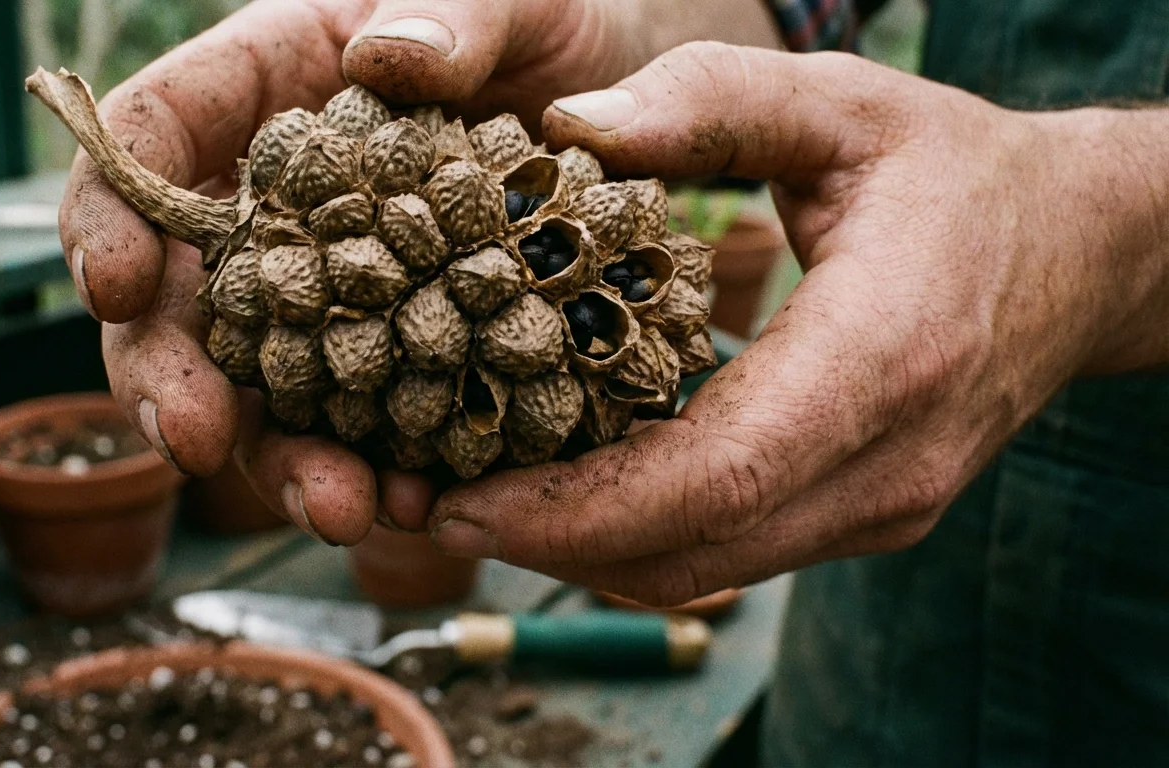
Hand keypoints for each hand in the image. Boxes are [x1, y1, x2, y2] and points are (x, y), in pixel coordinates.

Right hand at [58, 0, 780, 542]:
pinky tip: (412, 505)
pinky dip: (376, 466)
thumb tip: (391, 57)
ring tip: (340, 507)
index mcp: (274, 86)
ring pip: (264, 380)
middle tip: (194, 441)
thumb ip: (460, 13)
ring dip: (282, 455)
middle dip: (171, 374)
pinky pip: (360, 416)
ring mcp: (332, 282)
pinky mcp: (394, 346)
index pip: (153, 136)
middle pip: (181, 290)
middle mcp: (281, 198)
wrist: (636, 106)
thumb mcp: (525, 0)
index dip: (109, 211)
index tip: (112, 286)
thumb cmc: (565, 25)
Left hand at [426, 43, 1168, 603]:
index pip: (712, 479)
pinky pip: (729, 554)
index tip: (462, 500)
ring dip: (580, 552)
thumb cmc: (959, 172)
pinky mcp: (867, 517)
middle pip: (690, 553)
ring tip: (475, 500)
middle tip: (430, 504)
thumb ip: (709, 102)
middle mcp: (887, 464)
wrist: (1086, 253)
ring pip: (701, 574)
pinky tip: (566, 489)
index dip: (575, 509)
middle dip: (547, 544)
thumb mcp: (842, 104)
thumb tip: (565, 130)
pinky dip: (636, 537)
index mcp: (884, 359)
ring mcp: (883, 506)